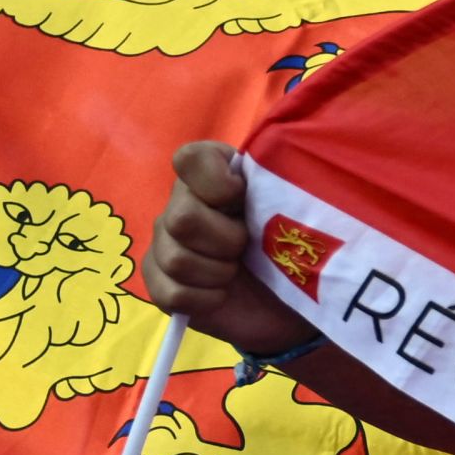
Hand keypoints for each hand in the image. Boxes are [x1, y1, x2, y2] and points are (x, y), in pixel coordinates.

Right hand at [139, 142, 317, 359]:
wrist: (289, 301)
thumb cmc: (291, 248)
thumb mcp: (295, 208)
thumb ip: (279, 177)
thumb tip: (273, 153)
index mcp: (211, 177)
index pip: (190, 158)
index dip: (217, 182)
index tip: (243, 199)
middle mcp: (180, 204)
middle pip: (183, 218)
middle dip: (227, 240)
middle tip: (247, 248)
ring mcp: (164, 244)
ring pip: (177, 259)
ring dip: (218, 272)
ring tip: (235, 272)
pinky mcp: (159, 284)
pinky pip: (173, 293)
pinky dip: (207, 299)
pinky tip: (222, 294)